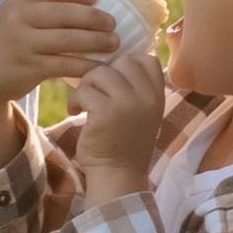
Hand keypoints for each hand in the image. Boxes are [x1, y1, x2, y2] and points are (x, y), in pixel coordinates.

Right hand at [0, 0, 134, 108]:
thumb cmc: (5, 44)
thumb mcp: (12, 18)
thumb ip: (37, 7)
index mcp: (16, 3)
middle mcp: (17, 20)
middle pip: (63, 14)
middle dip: (93, 17)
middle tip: (113, 22)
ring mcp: (23, 44)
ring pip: (68, 40)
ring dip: (96, 41)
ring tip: (114, 42)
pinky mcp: (30, 68)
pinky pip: (65, 64)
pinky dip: (86, 66)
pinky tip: (100, 67)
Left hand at [65, 41, 167, 202]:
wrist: (118, 176)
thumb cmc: (124, 143)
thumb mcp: (141, 111)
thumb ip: (135, 87)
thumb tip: (112, 56)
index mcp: (157, 95)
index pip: (146, 58)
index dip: (126, 62)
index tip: (113, 79)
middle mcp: (147, 96)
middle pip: (121, 61)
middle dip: (102, 73)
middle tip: (95, 93)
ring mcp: (128, 103)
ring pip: (99, 72)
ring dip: (86, 86)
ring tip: (85, 104)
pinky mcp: (106, 112)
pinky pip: (84, 90)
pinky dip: (75, 100)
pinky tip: (75, 112)